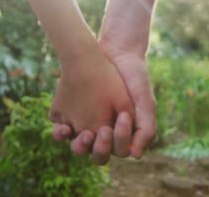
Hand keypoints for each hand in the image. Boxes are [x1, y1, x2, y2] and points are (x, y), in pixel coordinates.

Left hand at [53, 37, 155, 159]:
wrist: (116, 51)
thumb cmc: (134, 77)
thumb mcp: (144, 101)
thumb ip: (146, 128)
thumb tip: (136, 155)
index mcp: (125, 132)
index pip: (118, 150)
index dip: (116, 142)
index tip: (116, 121)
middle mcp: (106, 132)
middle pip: (98, 154)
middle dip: (94, 148)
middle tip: (90, 134)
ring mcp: (88, 124)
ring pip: (80, 146)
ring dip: (77, 145)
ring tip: (74, 132)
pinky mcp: (73, 115)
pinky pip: (64, 132)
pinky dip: (62, 133)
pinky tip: (63, 127)